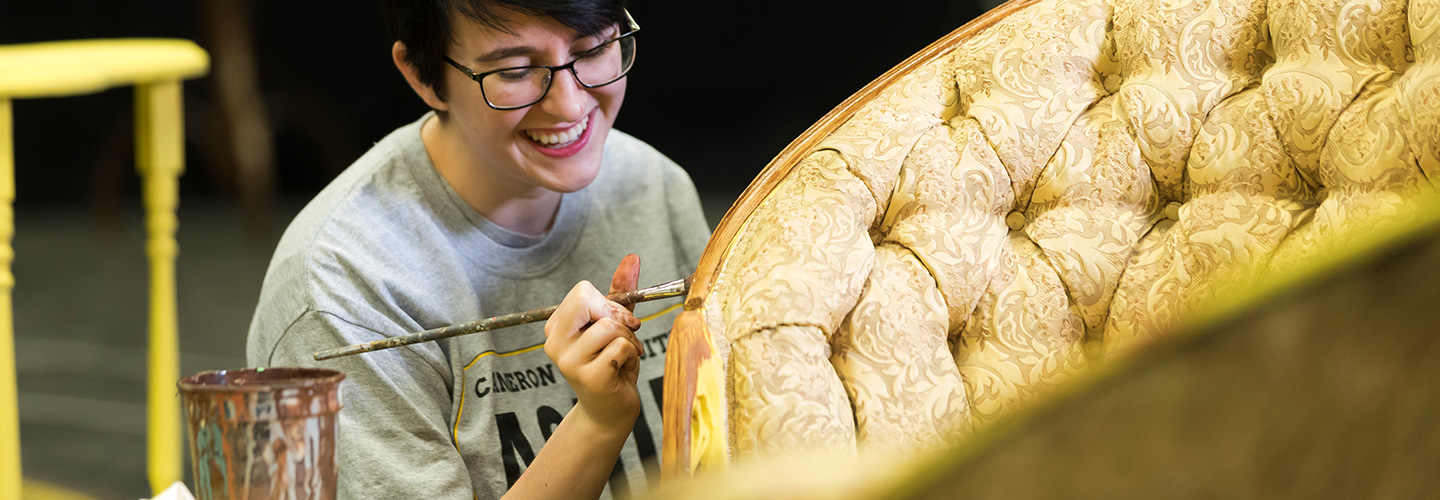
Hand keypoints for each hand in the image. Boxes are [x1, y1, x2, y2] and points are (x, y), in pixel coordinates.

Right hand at [543, 254, 644, 433]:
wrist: (610, 410)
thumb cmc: (612, 364)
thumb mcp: (615, 324)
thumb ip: (620, 291)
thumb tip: (633, 257)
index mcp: (556, 327)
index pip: (583, 291)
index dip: (608, 304)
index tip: (619, 323)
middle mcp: (554, 343)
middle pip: (589, 301)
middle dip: (618, 317)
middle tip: (627, 336)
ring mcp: (569, 361)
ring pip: (610, 326)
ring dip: (629, 341)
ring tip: (625, 356)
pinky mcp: (589, 376)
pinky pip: (620, 346)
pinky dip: (631, 355)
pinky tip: (623, 370)